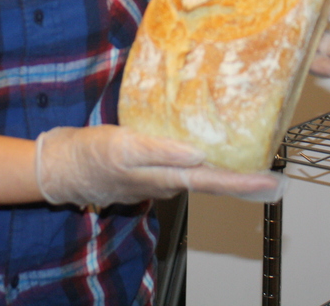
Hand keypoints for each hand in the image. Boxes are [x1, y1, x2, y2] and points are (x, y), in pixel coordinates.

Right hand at [35, 125, 284, 209]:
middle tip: (271, 178)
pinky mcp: (146, 174)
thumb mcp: (124, 146)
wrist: (59, 167)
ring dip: (223, 175)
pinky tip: (205, 155)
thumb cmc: (89, 153)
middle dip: (241, 181)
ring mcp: (156, 182)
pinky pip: (180, 172)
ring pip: (197, 178)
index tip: (270, 183)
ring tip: (248, 165)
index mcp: (164, 176)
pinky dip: (198, 166)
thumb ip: (160, 151)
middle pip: (210, 183)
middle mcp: (165, 183)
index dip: (242, 182)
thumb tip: (197, 156)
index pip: (212, 180)